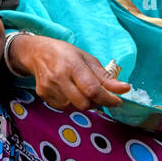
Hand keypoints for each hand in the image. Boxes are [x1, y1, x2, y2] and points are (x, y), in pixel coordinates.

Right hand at [10, 34, 131, 109]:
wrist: (37, 52)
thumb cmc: (66, 54)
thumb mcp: (88, 59)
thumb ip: (106, 77)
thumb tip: (124, 89)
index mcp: (73, 65)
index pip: (92, 89)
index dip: (108, 99)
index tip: (117, 101)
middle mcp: (59, 77)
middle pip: (84, 103)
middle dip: (96, 102)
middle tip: (99, 94)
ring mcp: (49, 88)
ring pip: (74, 107)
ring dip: (83, 102)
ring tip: (81, 89)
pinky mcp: (43, 95)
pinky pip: (64, 108)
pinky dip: (71, 103)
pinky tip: (69, 91)